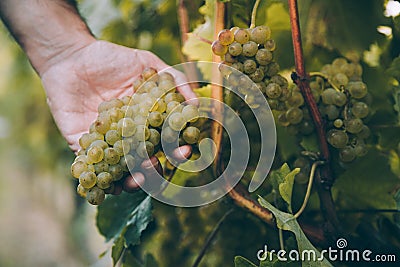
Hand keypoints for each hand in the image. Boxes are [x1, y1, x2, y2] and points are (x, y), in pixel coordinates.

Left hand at [41, 40, 195, 192]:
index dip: (175, 150)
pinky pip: (89, 165)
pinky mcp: (80, 143)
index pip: (163, 142)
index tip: (184, 150)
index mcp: (143, 121)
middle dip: (153, 169)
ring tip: (137, 179)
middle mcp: (126, 136)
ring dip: (130, 180)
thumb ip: (173, 80)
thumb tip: (196, 102)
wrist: (72, 55)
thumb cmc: (111, 58)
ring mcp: (104, 142)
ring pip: (119, 170)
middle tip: (157, 165)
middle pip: (143, 161)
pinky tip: (110, 183)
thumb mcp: (147, 63)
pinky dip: (98, 177)